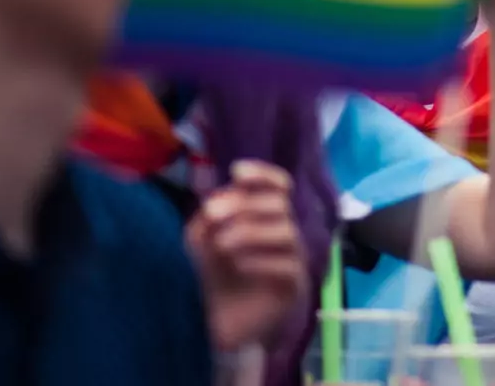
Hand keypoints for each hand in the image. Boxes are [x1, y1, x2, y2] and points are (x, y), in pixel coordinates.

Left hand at [187, 161, 307, 353]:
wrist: (218, 324)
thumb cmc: (213, 276)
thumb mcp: (201, 241)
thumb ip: (209, 215)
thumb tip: (212, 186)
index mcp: (264, 216)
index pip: (278, 185)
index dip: (263, 174)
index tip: (237, 172)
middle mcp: (282, 231)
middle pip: (280, 204)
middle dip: (245, 204)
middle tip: (212, 214)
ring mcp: (292, 258)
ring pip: (286, 232)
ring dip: (251, 232)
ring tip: (222, 244)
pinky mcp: (293, 285)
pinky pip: (287, 265)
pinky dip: (262, 261)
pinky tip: (238, 265)